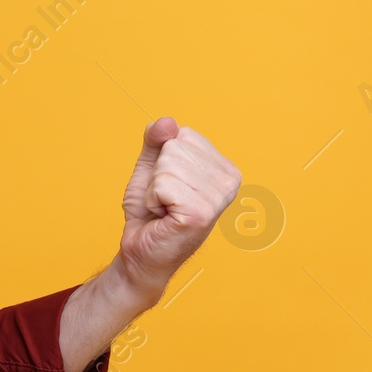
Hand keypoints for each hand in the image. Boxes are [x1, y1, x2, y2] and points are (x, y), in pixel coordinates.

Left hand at [115, 118, 242, 300]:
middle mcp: (229, 180)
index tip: (168, 185)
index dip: (163, 159)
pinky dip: (153, 200)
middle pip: (174, 147)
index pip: (182, 134)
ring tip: (164, 209)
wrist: (142, 250)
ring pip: (167, 165)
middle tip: (164, 200)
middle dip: (157, 175)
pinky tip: (163, 216)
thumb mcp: (150, 168)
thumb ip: (157, 141)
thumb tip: (167, 121)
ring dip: (154, 189)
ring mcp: (218, 197)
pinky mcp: (202, 212)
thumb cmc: (150, 212)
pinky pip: (162, 185)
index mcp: (223, 167)